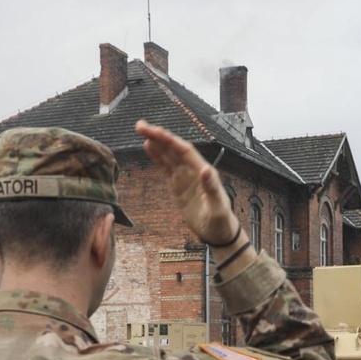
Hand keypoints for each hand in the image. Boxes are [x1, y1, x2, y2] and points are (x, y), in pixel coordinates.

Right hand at [135, 120, 238, 244]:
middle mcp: (194, 171)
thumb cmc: (220, 222)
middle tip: (140, 126)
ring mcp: (186, 177)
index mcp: (204, 173)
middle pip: (174, 149)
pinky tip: (149, 147)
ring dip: (156, 143)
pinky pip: (166, 167)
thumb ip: (212, 189)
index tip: (155, 132)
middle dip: (159, 136)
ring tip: (141, 130)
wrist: (218, 233)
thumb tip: (206, 169)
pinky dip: (158, 157)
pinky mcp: (179, 185)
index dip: (170, 141)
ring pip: (169, 156)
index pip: (185, 151)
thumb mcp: (217, 208)